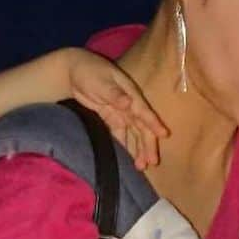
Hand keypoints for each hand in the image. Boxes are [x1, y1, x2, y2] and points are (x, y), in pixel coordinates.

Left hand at [66, 49, 168, 168]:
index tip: (164, 135)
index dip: (154, 123)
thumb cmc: (89, 71)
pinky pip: (120, 135)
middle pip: (142, 127)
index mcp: (130, 94)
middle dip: (148, 145)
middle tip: (152, 162)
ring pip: (133, 133)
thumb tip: (129, 103)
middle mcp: (129, 105)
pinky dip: (125, 146)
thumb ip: (115, 94)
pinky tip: (127, 159)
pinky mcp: (111, 118)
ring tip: (141, 167)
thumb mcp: (101, 81)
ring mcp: (121, 113)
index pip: (144, 111)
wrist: (74, 71)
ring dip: (138, 149)